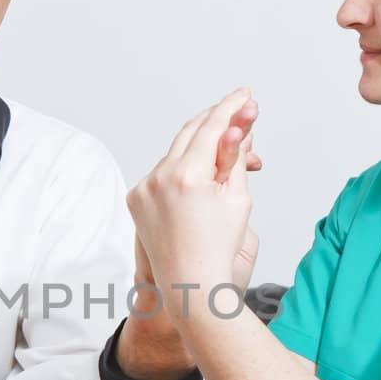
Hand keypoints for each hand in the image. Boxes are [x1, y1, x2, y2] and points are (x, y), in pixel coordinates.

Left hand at [128, 88, 260, 321]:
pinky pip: (162, 173)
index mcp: (187, 176)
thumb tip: (234, 125)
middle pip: (190, 132)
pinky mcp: (135, 199)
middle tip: (239, 109)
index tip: (245, 95)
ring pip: (176, 153)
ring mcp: (143, 188)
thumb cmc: (218, 246)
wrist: (190, 284)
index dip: (231, 107)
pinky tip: (202, 173)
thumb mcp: (236, 197)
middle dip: (216, 119)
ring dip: (201, 146)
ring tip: (229, 148)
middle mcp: (159, 178)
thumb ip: (233, 156)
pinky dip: (182, 168)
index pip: (212, 127)